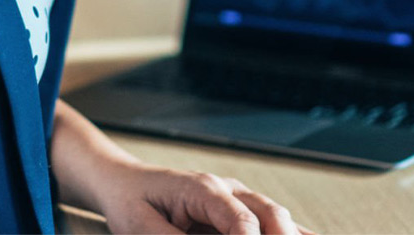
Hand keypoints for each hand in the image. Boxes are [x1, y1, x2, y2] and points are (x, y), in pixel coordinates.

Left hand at [94, 162, 310, 234]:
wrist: (124, 183)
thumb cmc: (131, 203)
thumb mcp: (140, 229)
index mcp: (203, 189)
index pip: (241, 220)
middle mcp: (227, 189)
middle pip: (269, 214)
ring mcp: (236, 197)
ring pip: (276, 216)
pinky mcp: (238, 210)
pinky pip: (270, 222)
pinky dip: (289, 233)